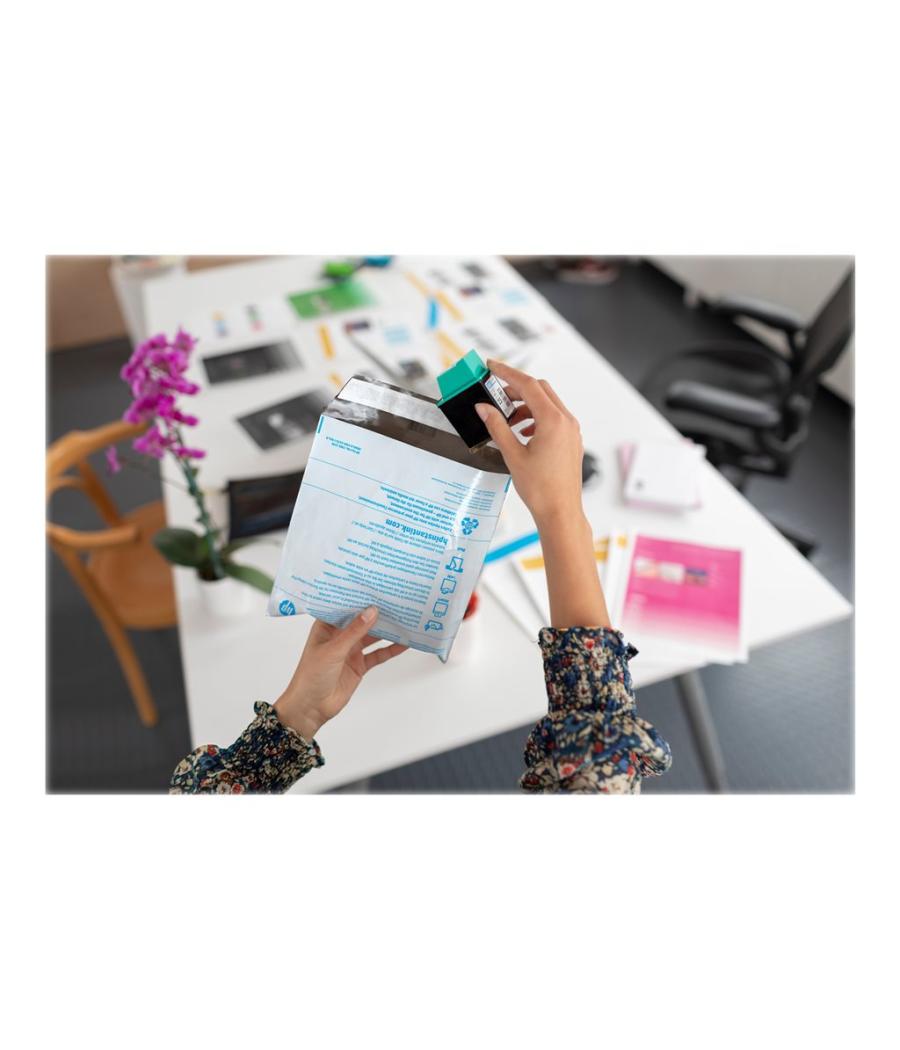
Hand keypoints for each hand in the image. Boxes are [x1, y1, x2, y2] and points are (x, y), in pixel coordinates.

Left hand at [274, 607, 406, 740]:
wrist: (311, 707)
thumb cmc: (311, 675)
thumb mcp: (333, 650)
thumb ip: (354, 631)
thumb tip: (372, 611)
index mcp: (327, 627)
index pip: (344, 607)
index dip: (358, 597)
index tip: (375, 586)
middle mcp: (340, 636)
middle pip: (362, 620)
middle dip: (377, 612)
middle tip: (395, 599)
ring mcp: (351, 650)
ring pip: (373, 636)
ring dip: (387, 629)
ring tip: (405, 617)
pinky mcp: (360, 665)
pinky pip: (379, 654)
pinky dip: (391, 649)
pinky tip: (405, 642)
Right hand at [475, 359, 584, 529]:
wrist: (560, 511)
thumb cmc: (541, 489)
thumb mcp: (512, 454)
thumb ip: (497, 426)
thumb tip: (484, 408)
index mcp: (553, 421)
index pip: (528, 385)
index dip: (507, 373)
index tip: (492, 366)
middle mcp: (566, 421)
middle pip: (539, 390)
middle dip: (516, 389)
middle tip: (495, 394)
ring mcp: (571, 430)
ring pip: (547, 404)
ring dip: (525, 405)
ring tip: (506, 419)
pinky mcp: (571, 440)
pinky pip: (553, 418)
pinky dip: (535, 417)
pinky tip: (522, 432)